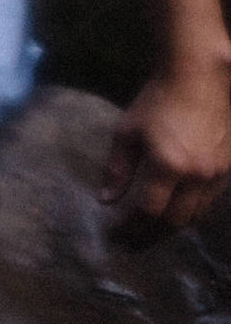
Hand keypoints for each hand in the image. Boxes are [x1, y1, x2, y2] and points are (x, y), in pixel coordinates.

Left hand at [102, 56, 230, 248]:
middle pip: (174, 222)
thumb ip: (117, 170)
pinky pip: (208, 203)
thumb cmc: (156, 102)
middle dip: (150, 237)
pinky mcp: (228, 169)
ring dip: (171, 229)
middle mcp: (196, 175)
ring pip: (195, 216)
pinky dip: (190, 214)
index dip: (130, 227)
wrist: (199, 79)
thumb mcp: (126, 133)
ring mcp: (217, 174)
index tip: (114, 234)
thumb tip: (105, 200)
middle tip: (131, 245)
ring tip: (150, 235)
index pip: (148, 211)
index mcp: (167, 165)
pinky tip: (174, 215)